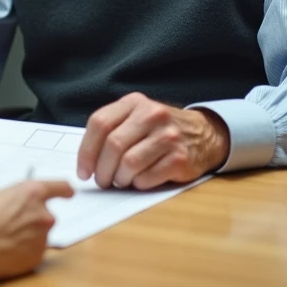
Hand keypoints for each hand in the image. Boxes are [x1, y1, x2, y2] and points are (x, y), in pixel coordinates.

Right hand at [0, 180, 74, 279]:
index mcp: (32, 193)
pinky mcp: (34, 259)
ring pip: (37, 234)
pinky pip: (31, 251)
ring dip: (25, 234)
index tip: (67, 191)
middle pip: (44, 214)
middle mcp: (42, 216)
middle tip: (9, 219)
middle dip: (31, 216)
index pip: (59, 187)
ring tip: (1, 236)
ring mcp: (41, 240)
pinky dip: (21, 250)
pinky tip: (3, 249)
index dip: (63, 189)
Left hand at [76, 92, 229, 189]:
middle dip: (102, 170)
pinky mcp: (180, 158)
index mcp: (134, 102)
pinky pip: (147, 178)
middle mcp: (152, 114)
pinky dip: (138, 184)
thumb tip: (85, 161)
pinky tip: (141, 180)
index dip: (86, 151)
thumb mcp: (136, 117)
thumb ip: (111, 129)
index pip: (100, 123)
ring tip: (121, 180)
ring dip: (120, 179)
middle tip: (102, 181)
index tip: (83, 171)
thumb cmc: (158, 130)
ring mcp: (168, 136)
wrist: (203, 135)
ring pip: (129, 163)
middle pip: (113, 145)